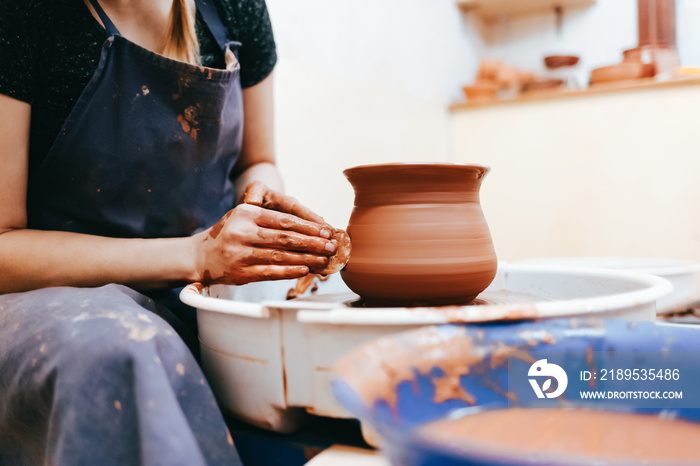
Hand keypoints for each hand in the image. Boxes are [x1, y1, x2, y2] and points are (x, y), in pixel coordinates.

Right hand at [193, 184, 335, 284]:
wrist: (201, 256)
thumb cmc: (229, 234)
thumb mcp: (243, 216)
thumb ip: (269, 218)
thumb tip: (308, 228)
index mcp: (246, 215)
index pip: (284, 220)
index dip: (308, 227)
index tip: (325, 231)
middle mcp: (242, 232)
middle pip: (285, 238)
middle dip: (312, 243)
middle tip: (330, 246)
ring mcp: (240, 254)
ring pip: (280, 257)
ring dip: (306, 259)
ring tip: (323, 259)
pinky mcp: (240, 273)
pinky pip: (270, 272)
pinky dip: (290, 272)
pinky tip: (305, 270)